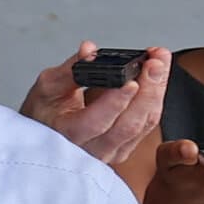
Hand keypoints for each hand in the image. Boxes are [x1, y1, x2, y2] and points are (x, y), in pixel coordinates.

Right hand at [18, 44, 170, 166]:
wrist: (45, 140)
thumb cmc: (43, 116)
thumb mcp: (46, 88)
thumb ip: (70, 69)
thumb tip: (89, 51)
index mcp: (68, 135)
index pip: (96, 122)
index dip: (116, 101)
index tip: (131, 80)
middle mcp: (93, 149)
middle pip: (129, 125)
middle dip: (148, 90)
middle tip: (156, 62)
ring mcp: (112, 152)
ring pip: (143, 126)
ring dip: (156, 92)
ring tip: (160, 62)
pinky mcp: (125, 148)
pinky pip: (147, 126)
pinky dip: (154, 100)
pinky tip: (156, 78)